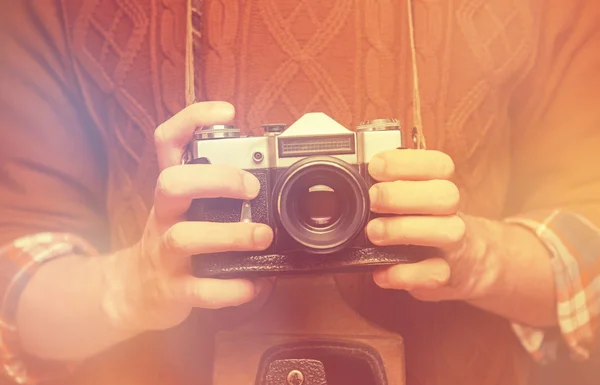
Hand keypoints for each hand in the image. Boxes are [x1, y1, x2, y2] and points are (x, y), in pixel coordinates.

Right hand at [102, 101, 273, 332]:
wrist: (134, 292)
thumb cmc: (172, 242)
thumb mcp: (185, 210)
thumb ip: (217, 191)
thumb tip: (268, 176)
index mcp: (171, 193)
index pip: (168, 143)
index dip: (191, 120)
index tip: (226, 111)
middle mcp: (163, 217)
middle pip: (172, 183)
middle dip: (214, 179)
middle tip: (251, 186)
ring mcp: (165, 253)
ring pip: (185, 237)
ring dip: (229, 235)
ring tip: (262, 236)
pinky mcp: (173, 289)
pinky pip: (200, 289)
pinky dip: (230, 288)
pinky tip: (253, 284)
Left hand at [366, 149, 501, 301]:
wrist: (470, 261)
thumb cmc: (427, 222)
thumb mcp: (414, 199)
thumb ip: (390, 186)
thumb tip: (351, 178)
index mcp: (441, 186)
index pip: (439, 164)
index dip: (405, 162)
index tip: (375, 167)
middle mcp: (452, 213)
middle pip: (446, 195)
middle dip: (402, 195)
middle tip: (372, 200)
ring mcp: (453, 245)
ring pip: (447, 232)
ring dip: (404, 230)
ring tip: (374, 233)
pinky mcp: (448, 276)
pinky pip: (436, 276)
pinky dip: (405, 275)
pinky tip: (381, 272)